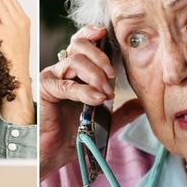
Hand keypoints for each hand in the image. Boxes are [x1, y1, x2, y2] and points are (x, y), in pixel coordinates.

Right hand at [38, 24, 141, 178]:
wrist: (56, 152)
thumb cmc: (75, 133)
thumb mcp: (105, 120)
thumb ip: (122, 110)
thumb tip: (141, 104)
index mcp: (76, 71)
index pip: (83, 42)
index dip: (93, 34)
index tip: (106, 35)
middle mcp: (63, 70)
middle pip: (79, 45)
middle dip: (100, 57)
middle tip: (112, 76)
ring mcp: (53, 77)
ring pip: (75, 60)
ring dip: (95, 74)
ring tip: (105, 93)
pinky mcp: (46, 89)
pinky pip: (67, 84)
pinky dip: (85, 91)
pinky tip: (96, 99)